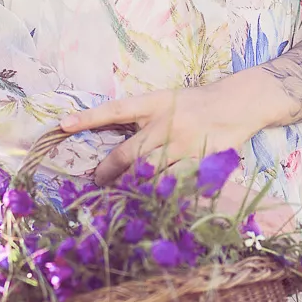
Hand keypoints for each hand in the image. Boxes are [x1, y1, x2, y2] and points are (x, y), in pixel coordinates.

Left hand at [58, 81, 256, 187]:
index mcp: (154, 103)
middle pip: (128, 153)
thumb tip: (118, 144)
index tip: (63, 124)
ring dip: (132, 187)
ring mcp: (182, 145)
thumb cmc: (198, 103)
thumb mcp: (169, 101)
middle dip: (108, 172)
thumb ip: (145, 119)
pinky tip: (152, 200)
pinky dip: (160, 193)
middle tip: (98, 181)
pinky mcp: (197, 163)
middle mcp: (165, 123)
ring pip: (147, 174)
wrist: (239, 104)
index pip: (115, 109)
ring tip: (121, 196)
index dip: (88, 117)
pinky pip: (172, 184)